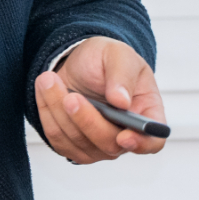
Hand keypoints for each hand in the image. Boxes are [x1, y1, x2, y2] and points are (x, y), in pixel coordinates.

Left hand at [34, 37, 166, 163]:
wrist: (78, 62)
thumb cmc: (105, 59)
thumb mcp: (118, 54)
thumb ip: (123, 75)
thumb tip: (121, 101)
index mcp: (146, 113)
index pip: (153, 142)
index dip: (141, 144)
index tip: (124, 136)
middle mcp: (125, 135)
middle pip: (110, 145)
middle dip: (87, 120)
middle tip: (71, 97)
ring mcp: (99, 145)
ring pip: (79, 143)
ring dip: (60, 112)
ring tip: (48, 80)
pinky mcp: (74, 145)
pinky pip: (58, 140)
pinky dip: (48, 114)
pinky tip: (45, 91)